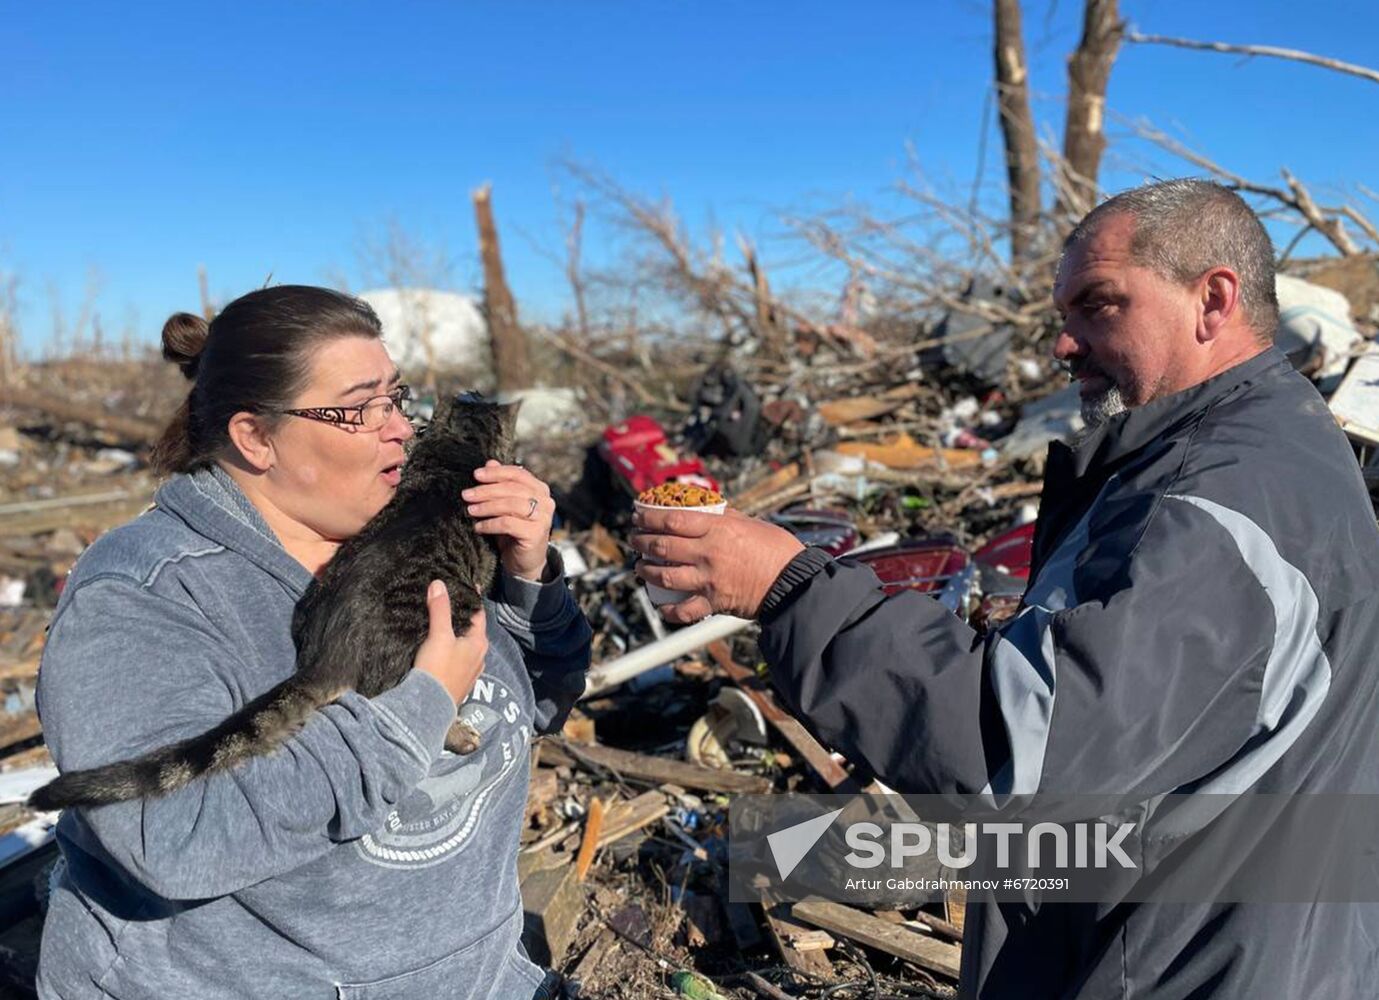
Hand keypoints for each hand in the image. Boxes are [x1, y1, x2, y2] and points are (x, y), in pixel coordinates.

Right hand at [414, 580, 487, 703]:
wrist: (429, 706)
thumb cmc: (438, 669)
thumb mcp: (439, 635)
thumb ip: (439, 609)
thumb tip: (439, 584)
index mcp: (479, 643)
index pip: (479, 615)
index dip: (472, 600)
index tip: (466, 586)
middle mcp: (480, 657)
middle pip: (474, 631)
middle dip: (464, 618)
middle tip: (452, 603)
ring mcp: (471, 672)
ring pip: (467, 647)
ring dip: (459, 637)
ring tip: (446, 626)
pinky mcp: (460, 683)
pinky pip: (459, 661)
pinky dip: (454, 652)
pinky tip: (443, 651)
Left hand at [462, 460, 554, 580]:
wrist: (525, 562)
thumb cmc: (514, 531)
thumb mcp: (505, 506)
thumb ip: (500, 484)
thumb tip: (489, 462)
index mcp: (540, 489)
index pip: (518, 474)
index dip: (496, 473)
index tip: (475, 475)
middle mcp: (546, 501)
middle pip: (513, 489)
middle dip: (486, 490)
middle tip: (466, 494)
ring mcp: (543, 518)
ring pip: (511, 505)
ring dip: (487, 506)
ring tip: (470, 510)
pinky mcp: (536, 534)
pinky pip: (508, 524)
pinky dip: (490, 524)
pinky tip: (478, 527)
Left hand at [630, 508, 804, 623]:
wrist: (794, 583)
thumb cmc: (777, 549)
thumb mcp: (751, 522)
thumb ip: (724, 517)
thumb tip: (705, 509)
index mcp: (718, 529)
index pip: (672, 520)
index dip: (649, 518)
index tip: (637, 516)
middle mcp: (708, 553)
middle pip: (662, 546)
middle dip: (641, 542)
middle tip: (634, 540)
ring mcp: (709, 579)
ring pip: (664, 576)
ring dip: (646, 571)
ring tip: (640, 567)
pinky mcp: (714, 602)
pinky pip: (683, 610)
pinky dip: (668, 610)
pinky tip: (661, 606)